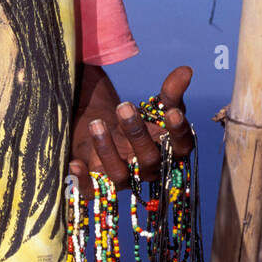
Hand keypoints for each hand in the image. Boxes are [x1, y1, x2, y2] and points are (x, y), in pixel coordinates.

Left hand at [68, 65, 194, 200]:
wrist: (102, 131)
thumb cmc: (135, 121)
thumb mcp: (152, 105)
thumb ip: (169, 92)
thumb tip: (186, 70)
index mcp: (168, 151)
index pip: (181, 148)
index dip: (178, 132)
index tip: (172, 111)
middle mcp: (147, 170)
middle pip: (150, 162)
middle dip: (137, 134)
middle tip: (124, 107)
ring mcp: (123, 179)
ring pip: (120, 176)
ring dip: (108, 151)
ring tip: (96, 122)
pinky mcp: (98, 186)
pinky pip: (91, 191)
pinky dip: (83, 180)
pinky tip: (75, 163)